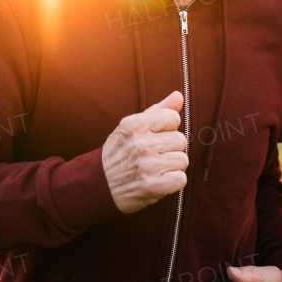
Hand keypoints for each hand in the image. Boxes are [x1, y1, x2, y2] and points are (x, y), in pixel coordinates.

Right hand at [101, 92, 187, 214]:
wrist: (99, 185)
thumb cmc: (119, 152)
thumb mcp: (131, 127)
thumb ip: (157, 111)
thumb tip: (179, 95)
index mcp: (134, 124)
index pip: (173, 117)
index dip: (167, 129)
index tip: (155, 137)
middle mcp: (140, 144)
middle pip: (180, 140)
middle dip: (170, 149)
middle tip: (153, 156)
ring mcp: (147, 166)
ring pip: (182, 160)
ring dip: (171, 166)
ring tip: (154, 169)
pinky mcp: (152, 186)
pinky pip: (181, 179)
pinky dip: (172, 182)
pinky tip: (158, 181)